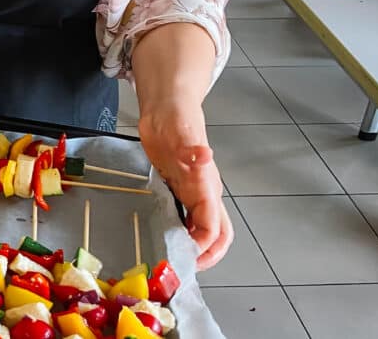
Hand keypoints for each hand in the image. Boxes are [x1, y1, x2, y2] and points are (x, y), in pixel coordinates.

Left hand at [138, 101, 232, 270]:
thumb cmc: (177, 119)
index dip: (202, 245)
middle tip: (184, 270)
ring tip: (172, 261)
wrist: (167, 107)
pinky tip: (159, 237)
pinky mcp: (176, 189)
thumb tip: (204, 155)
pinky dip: (178, 233)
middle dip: (207, 256)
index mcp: (206, 186)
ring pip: (203, 229)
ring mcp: (191, 193)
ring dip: (193, 248)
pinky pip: (184, 217)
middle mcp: (203, 193)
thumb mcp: (182, 132)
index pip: (213, 226)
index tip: (184, 256)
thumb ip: (192, 146)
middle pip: (217, 234)